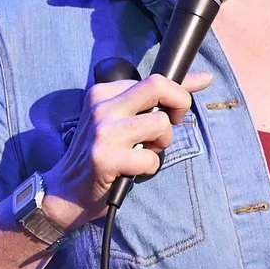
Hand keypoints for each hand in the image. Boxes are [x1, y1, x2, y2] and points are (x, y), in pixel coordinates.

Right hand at [40, 71, 214, 225]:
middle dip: (179, 105)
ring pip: (160, 124)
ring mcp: (103, 132)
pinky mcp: (105, 158)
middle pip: (158, 86)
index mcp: (103, 94)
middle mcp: (101, 107)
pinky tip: (131, 170)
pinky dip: (148, 168)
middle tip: (168, 127)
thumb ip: (156, 99)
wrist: (66, 190)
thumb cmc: (101, 154)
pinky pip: (150, 159)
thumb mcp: (120, 119)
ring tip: (143, 152)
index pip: (154, 79)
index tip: (177, 110)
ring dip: (161, 144)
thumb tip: (203, 78)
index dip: (177, 94)